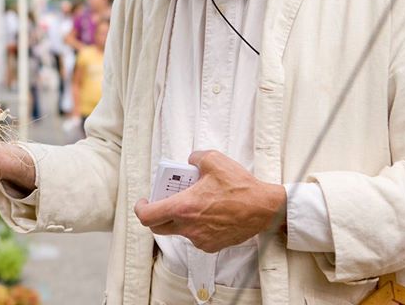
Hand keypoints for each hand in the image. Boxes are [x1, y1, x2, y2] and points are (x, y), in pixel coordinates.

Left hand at [133, 150, 286, 252]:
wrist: (264, 208)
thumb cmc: (240, 187)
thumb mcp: (214, 160)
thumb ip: (196, 157)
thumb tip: (190, 161)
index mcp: (184, 207)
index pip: (147, 216)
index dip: (140, 208)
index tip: (145, 201)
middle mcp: (189, 227)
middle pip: (158, 227)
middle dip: (156, 214)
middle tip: (164, 202)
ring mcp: (200, 239)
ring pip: (179, 231)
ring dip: (180, 219)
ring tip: (194, 204)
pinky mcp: (212, 246)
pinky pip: (195, 236)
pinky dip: (196, 226)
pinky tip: (208, 214)